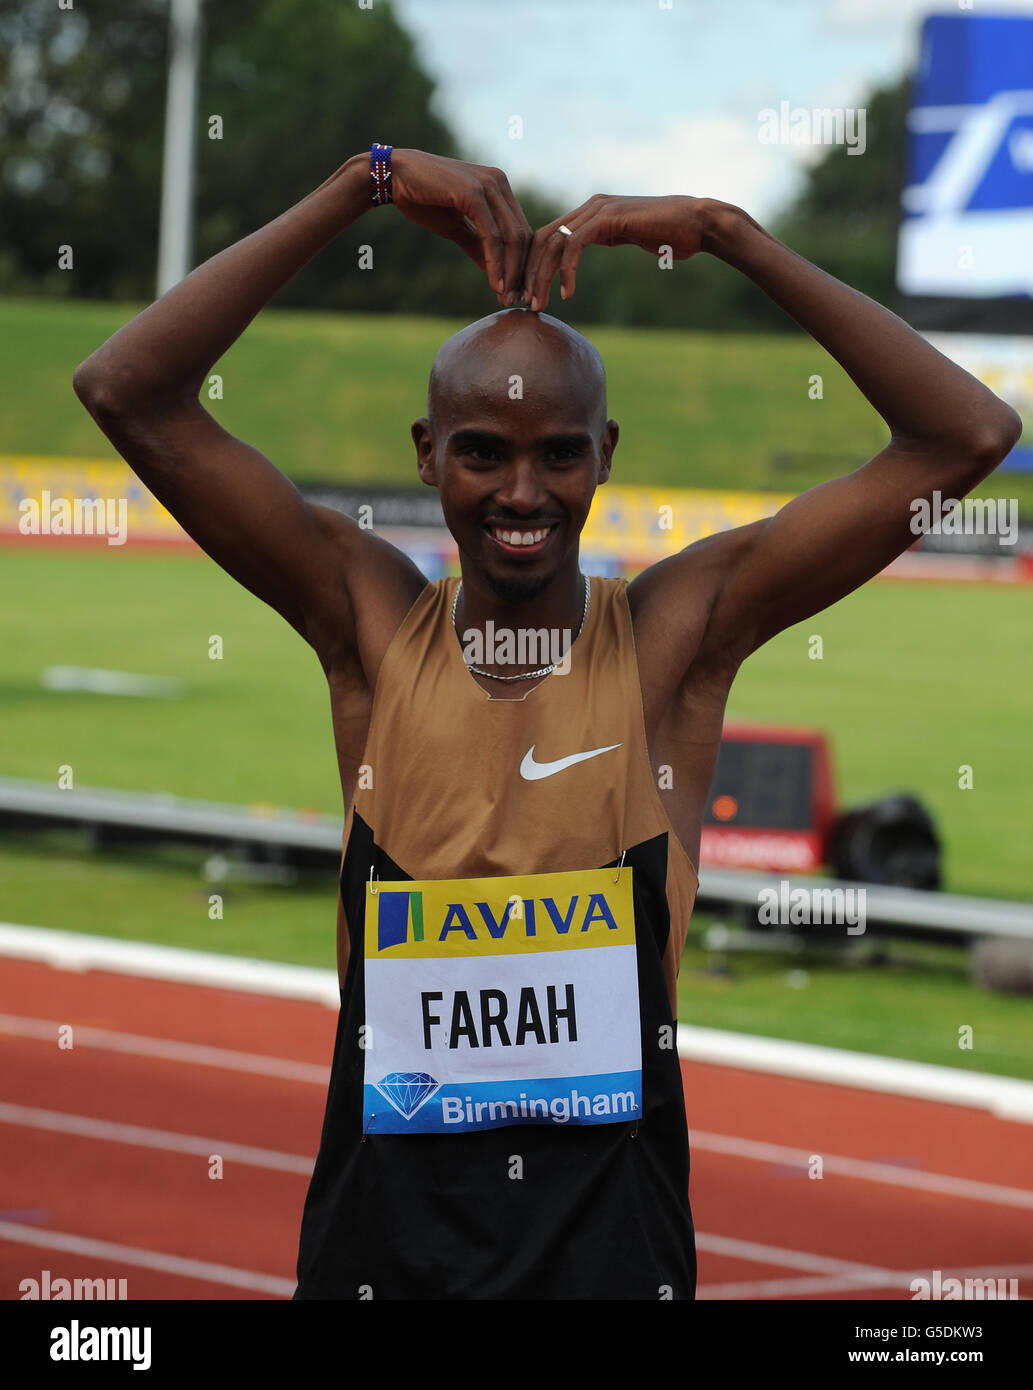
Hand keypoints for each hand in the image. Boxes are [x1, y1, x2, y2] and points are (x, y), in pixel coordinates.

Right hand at [389, 149, 532, 305]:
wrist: (394, 176)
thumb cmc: (422, 198)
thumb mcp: (455, 225)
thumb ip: (475, 242)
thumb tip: (490, 267)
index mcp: (498, 187)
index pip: (520, 229)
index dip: (521, 262)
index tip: (515, 290)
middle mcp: (498, 183)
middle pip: (523, 235)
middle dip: (521, 271)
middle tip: (516, 300)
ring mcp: (488, 186)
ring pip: (512, 237)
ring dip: (511, 272)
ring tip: (506, 297)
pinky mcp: (474, 194)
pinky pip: (491, 236)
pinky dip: (496, 263)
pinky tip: (495, 284)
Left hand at [521, 194, 711, 309]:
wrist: (698, 223)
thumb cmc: (671, 235)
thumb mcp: (629, 238)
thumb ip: (607, 240)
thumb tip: (593, 254)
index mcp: (589, 212)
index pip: (546, 238)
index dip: (530, 266)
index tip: (525, 295)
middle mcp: (589, 207)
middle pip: (541, 239)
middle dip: (527, 273)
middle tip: (519, 303)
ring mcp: (598, 209)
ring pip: (553, 243)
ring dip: (541, 276)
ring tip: (537, 304)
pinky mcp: (608, 218)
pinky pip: (574, 245)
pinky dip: (566, 270)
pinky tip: (567, 293)